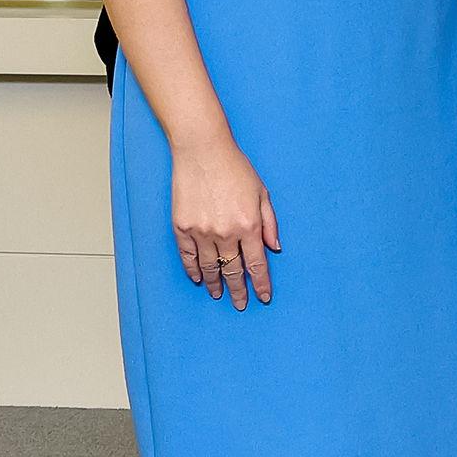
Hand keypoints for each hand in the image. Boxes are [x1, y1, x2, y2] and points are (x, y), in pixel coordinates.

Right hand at [170, 132, 278, 308]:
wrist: (203, 152)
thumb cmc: (236, 169)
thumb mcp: (262, 193)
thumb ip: (269, 223)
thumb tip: (274, 248)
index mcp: (249, 226)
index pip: (256, 264)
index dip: (260, 283)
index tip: (263, 297)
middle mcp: (225, 233)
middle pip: (233, 270)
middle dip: (238, 290)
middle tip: (240, 304)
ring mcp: (201, 231)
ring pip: (209, 267)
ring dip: (215, 283)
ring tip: (219, 294)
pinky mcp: (182, 227)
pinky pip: (188, 256)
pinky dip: (193, 269)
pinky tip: (198, 278)